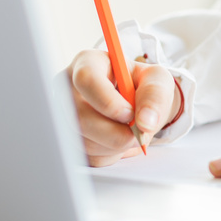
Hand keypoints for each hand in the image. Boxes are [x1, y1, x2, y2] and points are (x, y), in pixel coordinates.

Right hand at [66, 49, 180, 166]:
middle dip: (116, 133)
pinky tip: (119, 139)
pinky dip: (112, 154)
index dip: (108, 102)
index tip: (129, 114)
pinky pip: (89, 156)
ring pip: (86, 141)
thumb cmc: (141, 84)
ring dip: (117, 145)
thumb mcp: (156, 79)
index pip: (86, 80)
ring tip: (131, 131)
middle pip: (81, 117)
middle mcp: (67, 87)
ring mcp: (64, 115)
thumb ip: (154, 95)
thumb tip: (145, 122)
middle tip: (139, 133)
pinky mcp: (68, 139)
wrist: (136, 103)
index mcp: (87, 63)